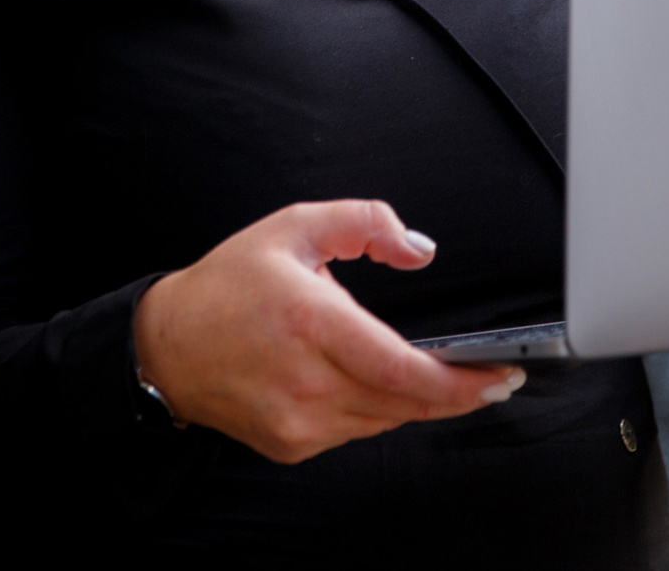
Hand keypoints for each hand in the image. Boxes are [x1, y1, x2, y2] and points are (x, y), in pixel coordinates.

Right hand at [132, 200, 526, 464]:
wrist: (168, 345)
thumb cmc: (229, 285)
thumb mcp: (294, 227)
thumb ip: (365, 222)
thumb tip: (418, 248)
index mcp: (310, 323)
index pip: (403, 370)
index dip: (461, 382)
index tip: (500, 374)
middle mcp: (306, 381)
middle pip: (406, 402)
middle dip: (457, 393)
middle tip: (492, 379)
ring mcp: (298, 422)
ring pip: (386, 420)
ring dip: (415, 400)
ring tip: (433, 374)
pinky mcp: (292, 445)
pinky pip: (355, 431)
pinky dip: (375, 408)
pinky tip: (369, 382)